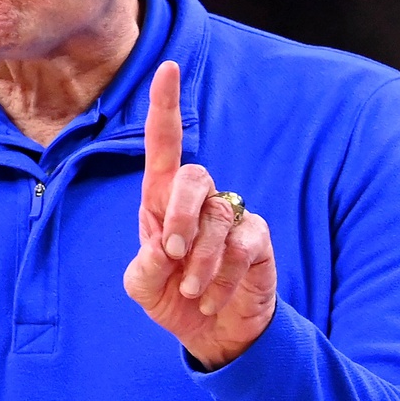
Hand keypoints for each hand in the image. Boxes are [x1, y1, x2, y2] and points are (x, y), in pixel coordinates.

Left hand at [123, 60, 276, 369]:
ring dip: (201, 262)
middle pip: (193, 176)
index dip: (164, 107)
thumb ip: (144, 266)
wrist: (211, 332)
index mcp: (160, 200)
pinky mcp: (257, 238)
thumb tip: (166, 248)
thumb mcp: (143, 286)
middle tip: (171, 253)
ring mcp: (230, 215)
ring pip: (218, 218)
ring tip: (191, 292)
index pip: (163, 145)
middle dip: (179, 214)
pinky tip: (213, 297)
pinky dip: (225, 276)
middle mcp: (197, 199)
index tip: (168, 68)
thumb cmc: (170, 297)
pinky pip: (244, 244)